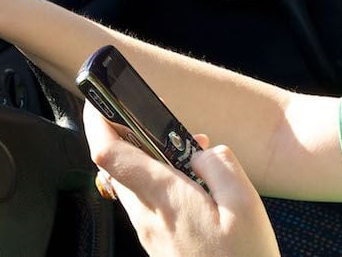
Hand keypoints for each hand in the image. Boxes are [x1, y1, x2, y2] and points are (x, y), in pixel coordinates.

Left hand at [83, 102, 279, 256]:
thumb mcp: (245, 205)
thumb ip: (219, 165)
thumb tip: (200, 150)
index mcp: (163, 197)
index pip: (109, 153)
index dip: (96, 122)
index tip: (96, 101)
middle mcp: (146, 214)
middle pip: (115, 164)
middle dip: (125, 134)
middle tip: (153, 119)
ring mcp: (148, 230)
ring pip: (130, 181)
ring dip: (144, 157)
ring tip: (185, 151)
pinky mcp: (156, 240)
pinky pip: (144, 200)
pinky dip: (155, 180)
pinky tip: (187, 182)